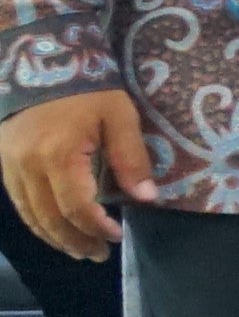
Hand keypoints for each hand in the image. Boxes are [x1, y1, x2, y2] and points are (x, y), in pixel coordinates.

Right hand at [0, 89, 150, 260]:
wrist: (39, 61)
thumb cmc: (86, 87)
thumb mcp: (119, 115)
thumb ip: (131, 157)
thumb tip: (147, 198)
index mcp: (58, 156)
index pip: (76, 207)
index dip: (96, 227)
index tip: (116, 235)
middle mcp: (27, 166)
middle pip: (50, 219)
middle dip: (75, 241)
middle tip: (98, 255)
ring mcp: (10, 166)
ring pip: (30, 215)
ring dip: (55, 238)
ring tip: (80, 250)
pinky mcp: (2, 162)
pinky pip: (19, 202)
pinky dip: (37, 221)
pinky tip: (55, 229)